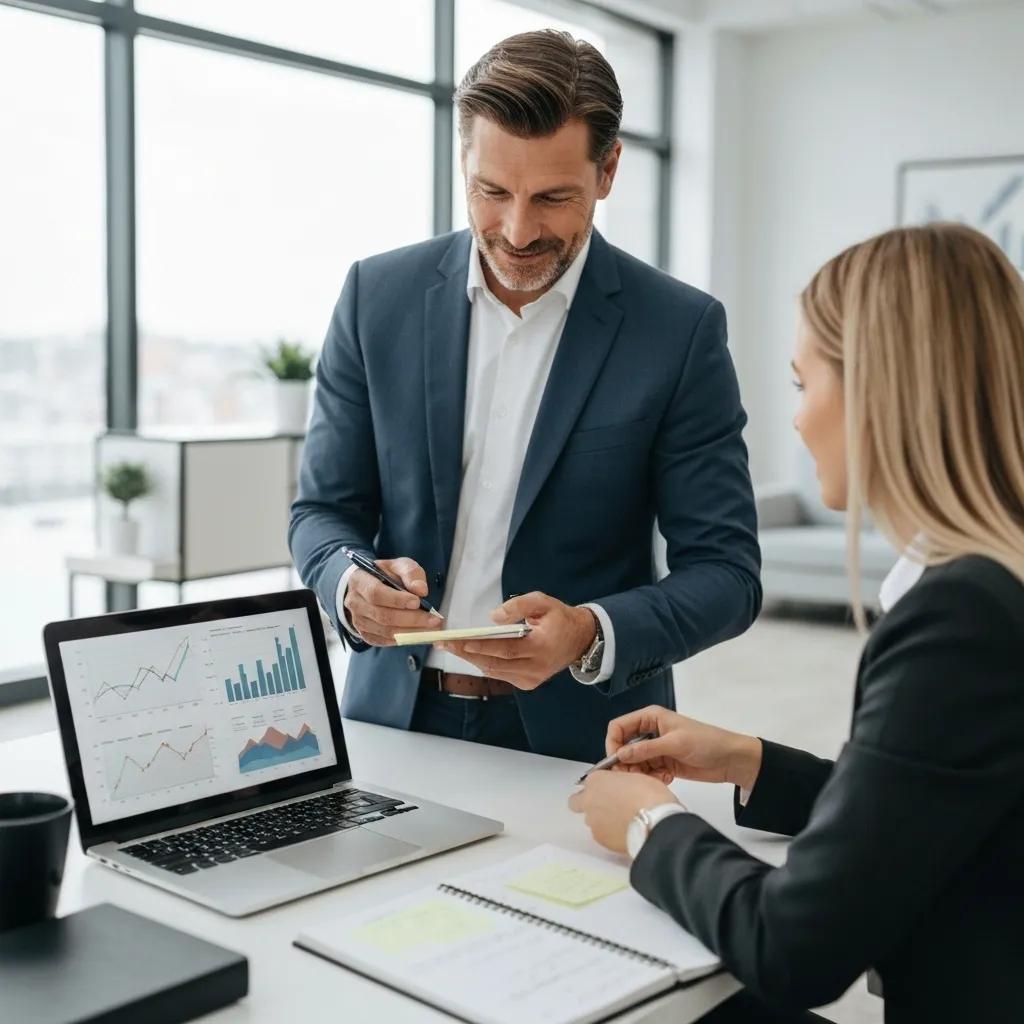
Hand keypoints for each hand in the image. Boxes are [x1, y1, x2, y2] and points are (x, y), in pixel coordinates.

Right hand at [343, 557, 437, 646]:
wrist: (369, 587)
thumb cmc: (385, 575)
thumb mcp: (398, 566)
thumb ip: (411, 573)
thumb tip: (421, 590)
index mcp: (359, 581)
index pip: (376, 593)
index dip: (397, 600)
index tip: (417, 602)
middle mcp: (355, 603)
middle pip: (382, 615)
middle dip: (411, 619)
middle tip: (433, 620)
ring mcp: (358, 621)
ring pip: (385, 631)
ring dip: (411, 632)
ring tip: (431, 628)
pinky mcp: (365, 634)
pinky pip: (385, 641)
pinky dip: (404, 639)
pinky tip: (419, 634)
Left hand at [436, 592, 595, 690]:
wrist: (580, 640)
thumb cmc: (559, 618)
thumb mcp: (543, 601)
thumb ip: (519, 605)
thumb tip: (494, 617)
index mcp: (542, 648)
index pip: (507, 649)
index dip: (483, 646)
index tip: (460, 640)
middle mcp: (536, 668)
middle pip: (495, 663)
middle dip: (467, 653)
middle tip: (445, 642)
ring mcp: (531, 679)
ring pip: (495, 671)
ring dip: (471, 659)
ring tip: (450, 646)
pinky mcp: (528, 684)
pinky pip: (500, 674)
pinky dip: (484, 663)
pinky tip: (469, 653)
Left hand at [568, 771, 677, 853]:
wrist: (654, 823)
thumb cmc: (650, 797)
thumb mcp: (637, 777)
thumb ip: (621, 781)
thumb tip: (621, 787)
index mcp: (597, 780)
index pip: (591, 780)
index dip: (601, 785)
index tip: (611, 789)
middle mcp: (589, 800)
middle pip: (577, 802)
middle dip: (587, 803)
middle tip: (607, 806)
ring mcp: (593, 821)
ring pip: (590, 819)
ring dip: (601, 819)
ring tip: (622, 821)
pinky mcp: (600, 839)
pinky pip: (601, 834)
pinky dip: (610, 833)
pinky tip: (625, 832)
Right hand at [606, 705, 761, 791]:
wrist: (731, 760)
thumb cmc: (706, 742)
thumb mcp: (675, 744)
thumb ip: (646, 749)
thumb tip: (620, 754)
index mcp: (650, 717)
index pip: (619, 727)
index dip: (613, 743)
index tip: (615, 761)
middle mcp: (650, 731)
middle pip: (623, 747)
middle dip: (626, 762)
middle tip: (635, 776)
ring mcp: (656, 749)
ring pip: (634, 762)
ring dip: (641, 773)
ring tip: (658, 777)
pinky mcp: (663, 764)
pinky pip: (647, 772)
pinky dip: (653, 778)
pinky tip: (668, 778)